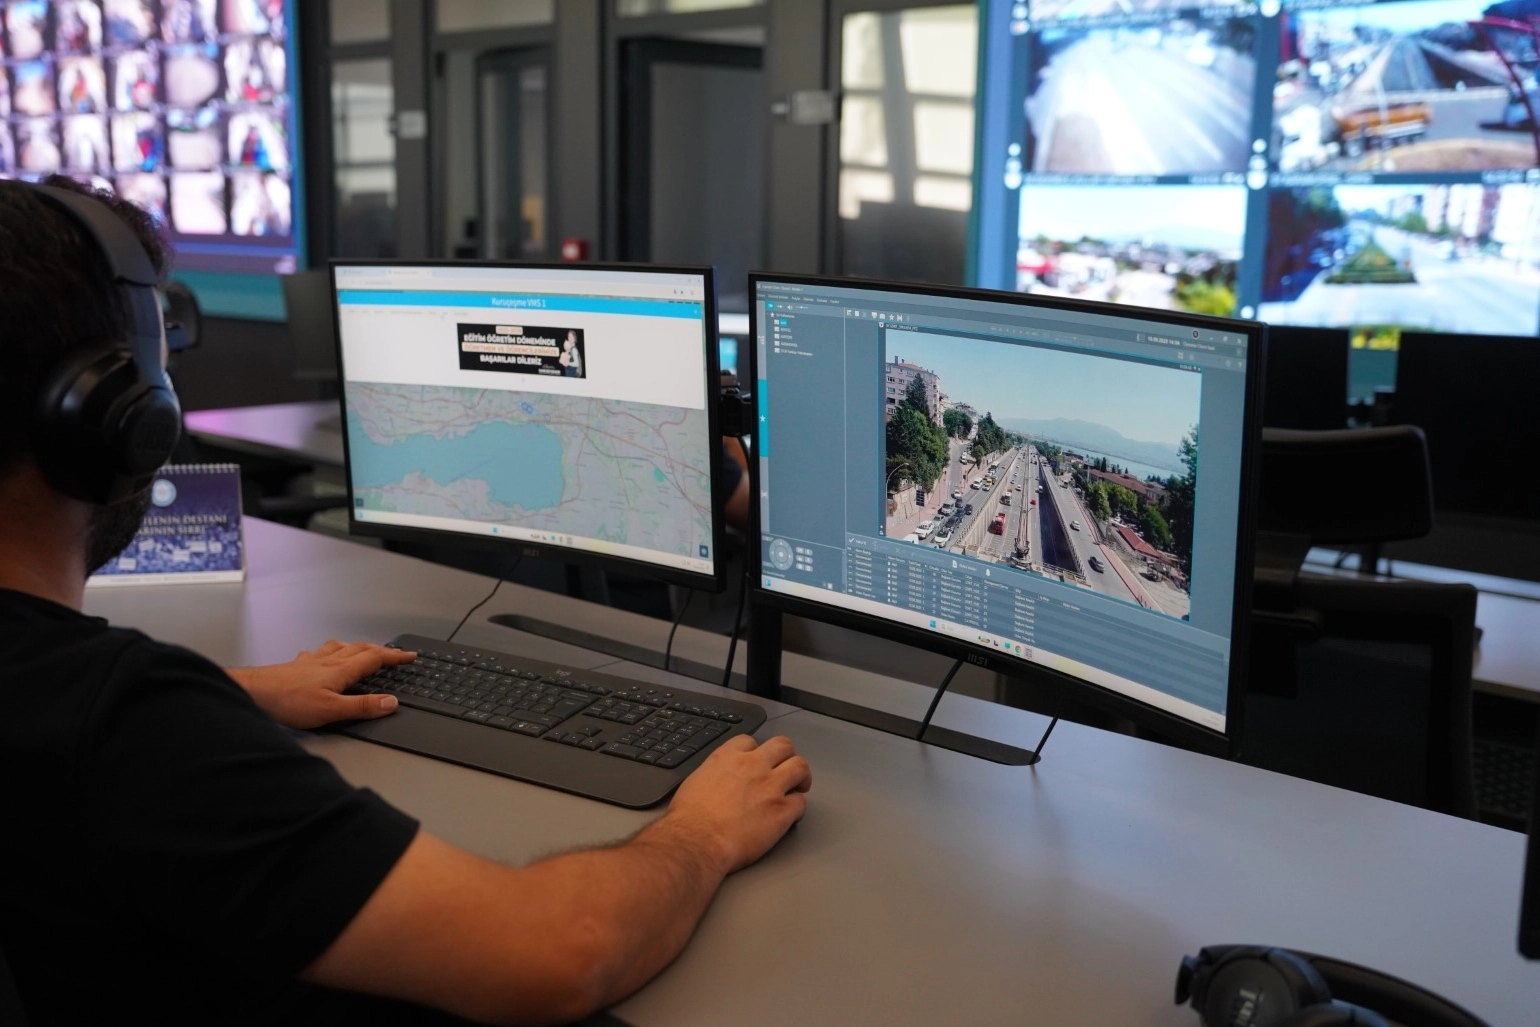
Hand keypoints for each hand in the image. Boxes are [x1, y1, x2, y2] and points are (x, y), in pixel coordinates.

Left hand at [227, 640, 415, 729]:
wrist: (253, 692)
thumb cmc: (287, 701)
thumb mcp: (331, 710)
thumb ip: (362, 706)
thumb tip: (390, 702)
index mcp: (340, 670)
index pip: (374, 658)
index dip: (394, 657)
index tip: (409, 656)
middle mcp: (328, 661)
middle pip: (360, 648)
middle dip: (380, 650)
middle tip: (393, 653)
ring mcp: (311, 661)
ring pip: (340, 647)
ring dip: (356, 646)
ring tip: (363, 649)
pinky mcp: (296, 666)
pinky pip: (319, 653)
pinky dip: (329, 652)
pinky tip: (322, 657)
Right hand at [663, 735, 811, 873]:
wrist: (697, 841)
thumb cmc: (689, 819)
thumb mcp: (695, 781)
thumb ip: (714, 773)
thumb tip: (718, 778)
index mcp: (728, 757)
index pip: (751, 741)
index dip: (756, 752)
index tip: (758, 762)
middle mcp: (752, 766)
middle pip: (783, 746)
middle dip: (786, 757)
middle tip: (786, 769)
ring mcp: (770, 788)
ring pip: (800, 767)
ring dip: (801, 777)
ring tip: (799, 787)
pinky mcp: (782, 812)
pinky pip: (801, 803)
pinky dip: (797, 809)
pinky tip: (790, 816)